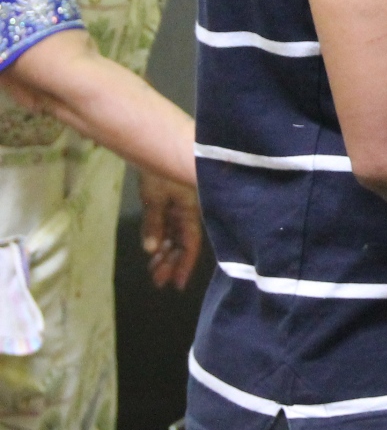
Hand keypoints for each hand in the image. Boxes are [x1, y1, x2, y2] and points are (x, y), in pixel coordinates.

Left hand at [138, 172, 201, 289]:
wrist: (155, 144)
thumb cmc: (160, 171)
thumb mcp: (155, 199)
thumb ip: (154, 224)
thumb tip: (151, 250)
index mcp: (192, 211)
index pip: (190, 245)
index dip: (184, 266)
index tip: (176, 285)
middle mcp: (188, 211)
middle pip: (183, 243)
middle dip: (171, 263)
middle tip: (157, 281)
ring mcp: (178, 206)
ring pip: (174, 236)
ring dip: (164, 252)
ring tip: (152, 269)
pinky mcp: (168, 201)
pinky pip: (167, 225)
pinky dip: (160, 237)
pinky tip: (153, 249)